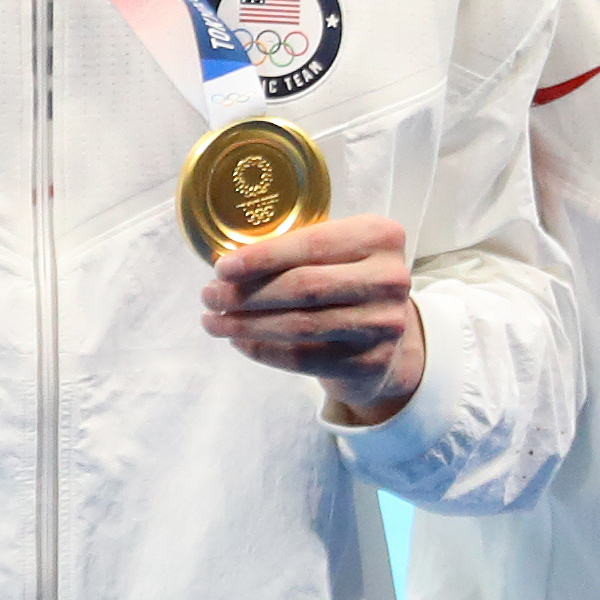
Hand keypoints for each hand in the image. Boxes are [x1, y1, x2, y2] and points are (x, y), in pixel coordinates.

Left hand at [203, 213, 426, 419]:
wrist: (389, 341)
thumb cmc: (347, 285)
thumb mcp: (336, 254)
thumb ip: (296, 250)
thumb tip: (227, 265)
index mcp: (379, 237)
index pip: (312, 244)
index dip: (262, 257)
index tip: (221, 267)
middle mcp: (389, 278)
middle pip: (303, 286)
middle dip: (246, 293)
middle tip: (209, 295)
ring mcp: (384, 324)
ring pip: (299, 324)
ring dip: (246, 324)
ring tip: (214, 321)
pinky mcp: (369, 363)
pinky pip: (301, 357)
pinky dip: (262, 349)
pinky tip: (239, 341)